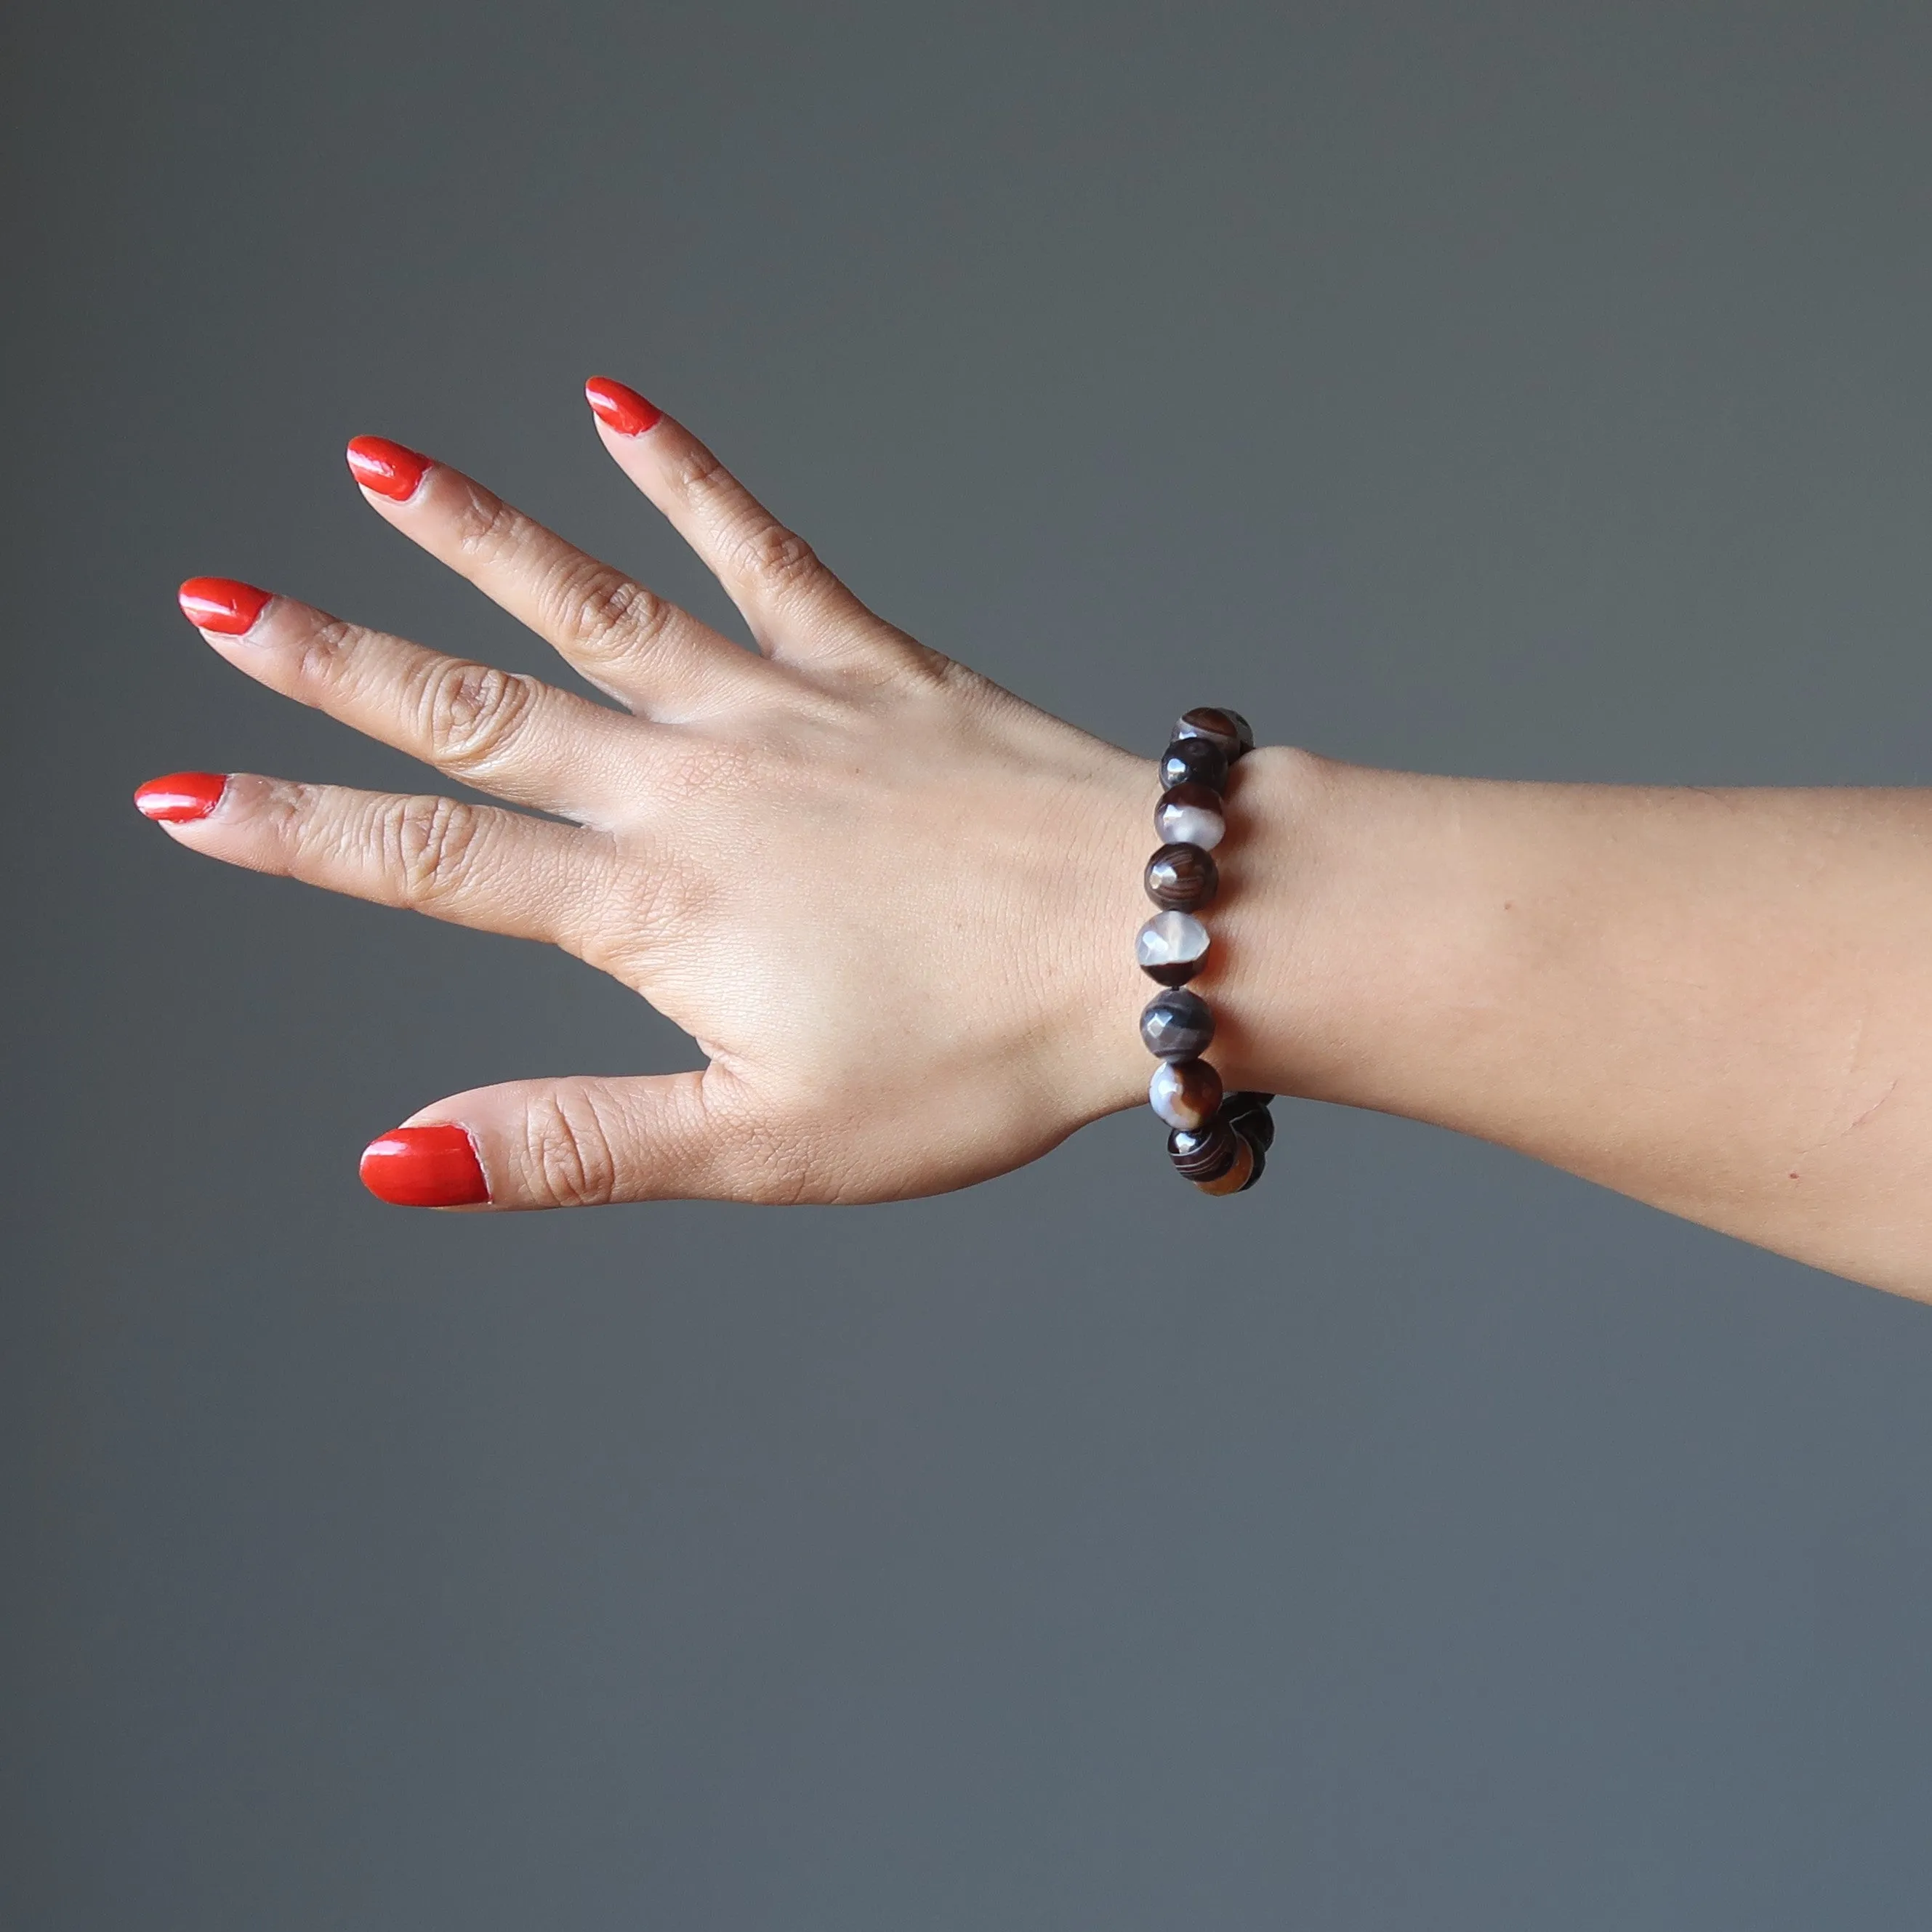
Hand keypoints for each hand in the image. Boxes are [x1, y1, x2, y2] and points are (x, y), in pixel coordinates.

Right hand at [140, 382, 1156, 1208]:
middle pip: (479, 715)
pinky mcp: (873, 666)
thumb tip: (393, 1161)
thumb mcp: (764, 1142)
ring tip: (373, 464)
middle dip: (337, 666)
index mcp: (657, 908)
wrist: (1154, 938)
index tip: (178, 794)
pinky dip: (689, 476)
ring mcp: (784, 708)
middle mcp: (697, 785)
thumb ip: (573, 1142)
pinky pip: (764, 551)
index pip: (431, 864)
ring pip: (596, 605)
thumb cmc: (978, 1057)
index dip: (292, 835)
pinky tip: (616, 402)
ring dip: (476, 537)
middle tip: (217, 603)